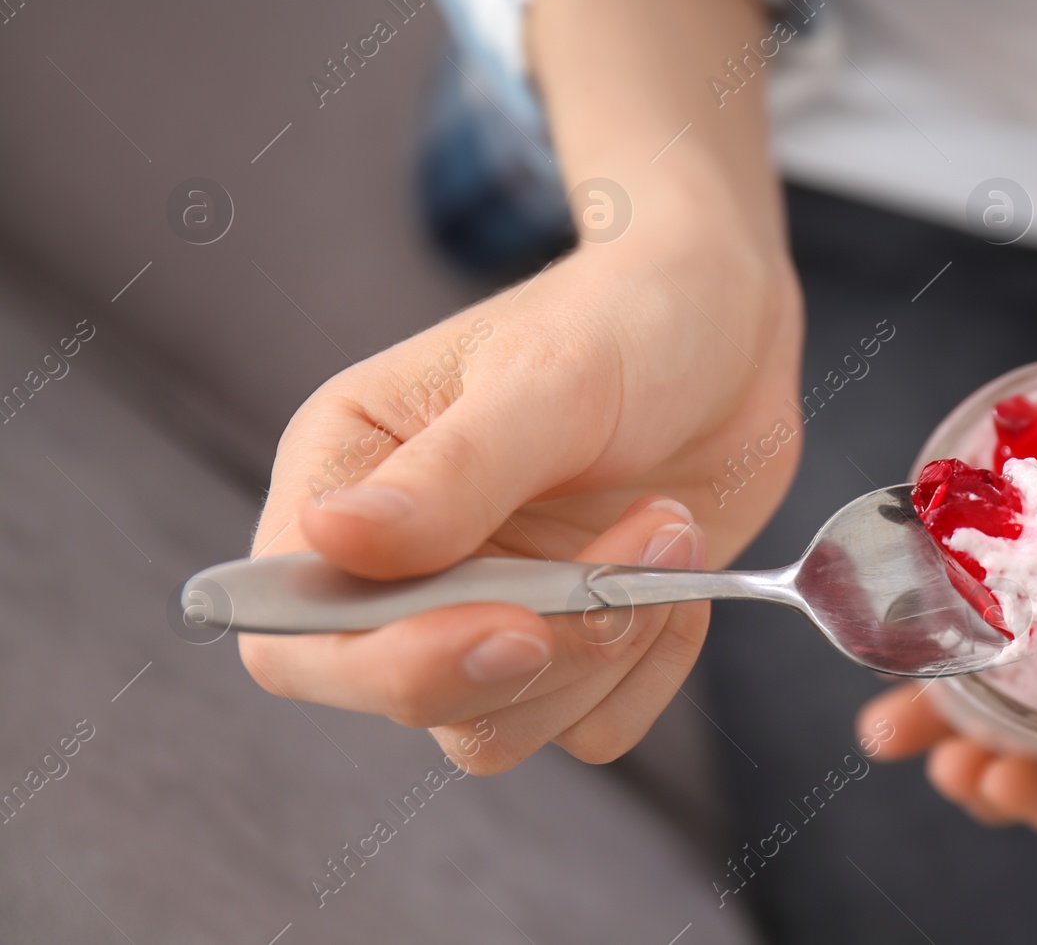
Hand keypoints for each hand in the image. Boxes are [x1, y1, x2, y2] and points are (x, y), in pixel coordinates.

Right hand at [239, 219, 801, 772]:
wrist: (728, 327)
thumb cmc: (623, 322)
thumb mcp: (549, 378)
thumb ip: (454, 470)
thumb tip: (331, 538)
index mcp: (347, 476)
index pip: (295, 632)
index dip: (390, 663)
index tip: (518, 624)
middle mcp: (399, 563)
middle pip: (406, 698)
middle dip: (537, 654)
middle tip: (635, 555)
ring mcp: (484, 611)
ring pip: (503, 728)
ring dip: (606, 649)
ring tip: (669, 529)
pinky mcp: (565, 645)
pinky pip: (593, 727)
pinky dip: (652, 665)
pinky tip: (681, 569)